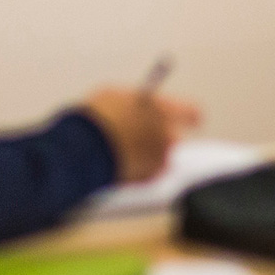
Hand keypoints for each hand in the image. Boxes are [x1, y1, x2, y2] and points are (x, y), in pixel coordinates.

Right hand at [80, 88, 202, 182]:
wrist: (83, 147)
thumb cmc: (96, 117)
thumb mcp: (114, 97)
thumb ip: (135, 103)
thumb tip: (138, 107)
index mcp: (160, 109)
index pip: (191, 112)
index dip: (190, 115)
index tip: (191, 119)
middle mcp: (165, 134)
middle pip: (173, 139)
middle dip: (160, 139)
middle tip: (141, 138)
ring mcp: (158, 158)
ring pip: (160, 158)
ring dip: (148, 156)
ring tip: (122, 152)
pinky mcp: (148, 177)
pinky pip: (149, 174)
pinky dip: (139, 172)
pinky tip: (120, 165)